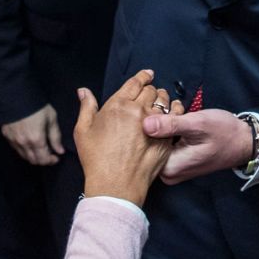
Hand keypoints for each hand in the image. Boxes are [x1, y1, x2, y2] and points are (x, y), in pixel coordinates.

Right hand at [3, 104, 64, 165]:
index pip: (43, 159)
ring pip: (24, 156)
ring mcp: (13, 140)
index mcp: (36, 140)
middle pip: (33, 161)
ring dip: (33, 156)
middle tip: (49, 154)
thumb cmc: (36, 105)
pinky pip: (16, 148)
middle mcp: (23, 144)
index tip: (56, 157)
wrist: (15, 94)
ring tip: (39, 149)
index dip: (51, 161)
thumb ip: (55, 137)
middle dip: (43, 160)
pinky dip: (24, 150)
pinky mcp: (6, 135)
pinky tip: (28, 142)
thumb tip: (60, 151)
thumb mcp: (51, 118)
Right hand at [76, 69, 178, 203]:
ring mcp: (155, 125)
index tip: (148, 74)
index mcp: (119, 105)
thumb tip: (84, 91)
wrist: (115, 185)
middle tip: (151, 91)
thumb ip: (86, 107)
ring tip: (162, 101)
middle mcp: (139, 111)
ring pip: (164, 102)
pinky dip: (174, 113)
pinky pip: (175, 119)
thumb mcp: (83, 131)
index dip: (143, 76)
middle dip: (151, 88)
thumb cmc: (96, 159)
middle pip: (151, 91)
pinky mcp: (166, 139)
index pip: (135, 83)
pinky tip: (172, 114)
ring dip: (163, 98)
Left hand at [141, 105, 251, 183]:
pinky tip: (178, 119)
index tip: (161, 110)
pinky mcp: (175, 161)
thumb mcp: (198, 124)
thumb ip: (171, 125)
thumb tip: (145, 124)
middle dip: (154, 122)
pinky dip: (166, 129)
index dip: (147, 122)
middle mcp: (167, 173)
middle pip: (148, 144)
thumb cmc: (224, 133)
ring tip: (177, 113)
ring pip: (155, 142)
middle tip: (171, 109)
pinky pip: (163, 143)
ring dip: (161, 124)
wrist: (243, 142)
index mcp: (169, 168)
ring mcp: (171, 169)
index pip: (143, 145)